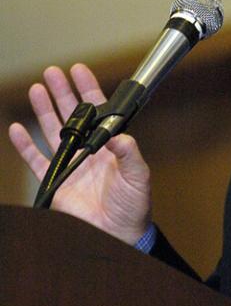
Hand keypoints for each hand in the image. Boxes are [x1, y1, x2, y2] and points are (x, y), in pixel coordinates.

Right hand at [9, 63, 151, 244]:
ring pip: (53, 130)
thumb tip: (119, 134)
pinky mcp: (56, 182)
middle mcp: (88, 150)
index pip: (97, 110)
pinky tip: (18, 129)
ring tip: (37, 89)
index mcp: (109, 145)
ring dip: (44, 110)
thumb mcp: (138, 175)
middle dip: (62, 92)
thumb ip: (130, 152)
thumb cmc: (134, 206)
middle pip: (72, 114)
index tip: (78, 70)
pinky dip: (25, 145)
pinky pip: (37, 160)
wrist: (119, 234)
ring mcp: (71, 164)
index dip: (87, 89)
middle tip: (53, 72)